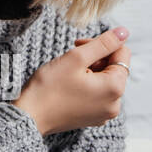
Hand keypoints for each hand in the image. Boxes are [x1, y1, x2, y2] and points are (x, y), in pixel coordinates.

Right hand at [13, 26, 130, 136]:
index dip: (102, 44)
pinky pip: (97, 95)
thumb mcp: (77, 58)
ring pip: (105, 81)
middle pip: (114, 68)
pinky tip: (69, 86)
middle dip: (96, 58)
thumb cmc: (49, 88)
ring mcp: (104, 114)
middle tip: (72, 58)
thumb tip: (123, 32)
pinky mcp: (93, 118)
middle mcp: (115, 104)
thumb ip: (103, 43)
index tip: (79, 45)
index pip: (122, 53)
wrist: (28, 117)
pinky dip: (87, 86)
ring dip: (90, 71)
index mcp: (115, 88)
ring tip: (69, 73)